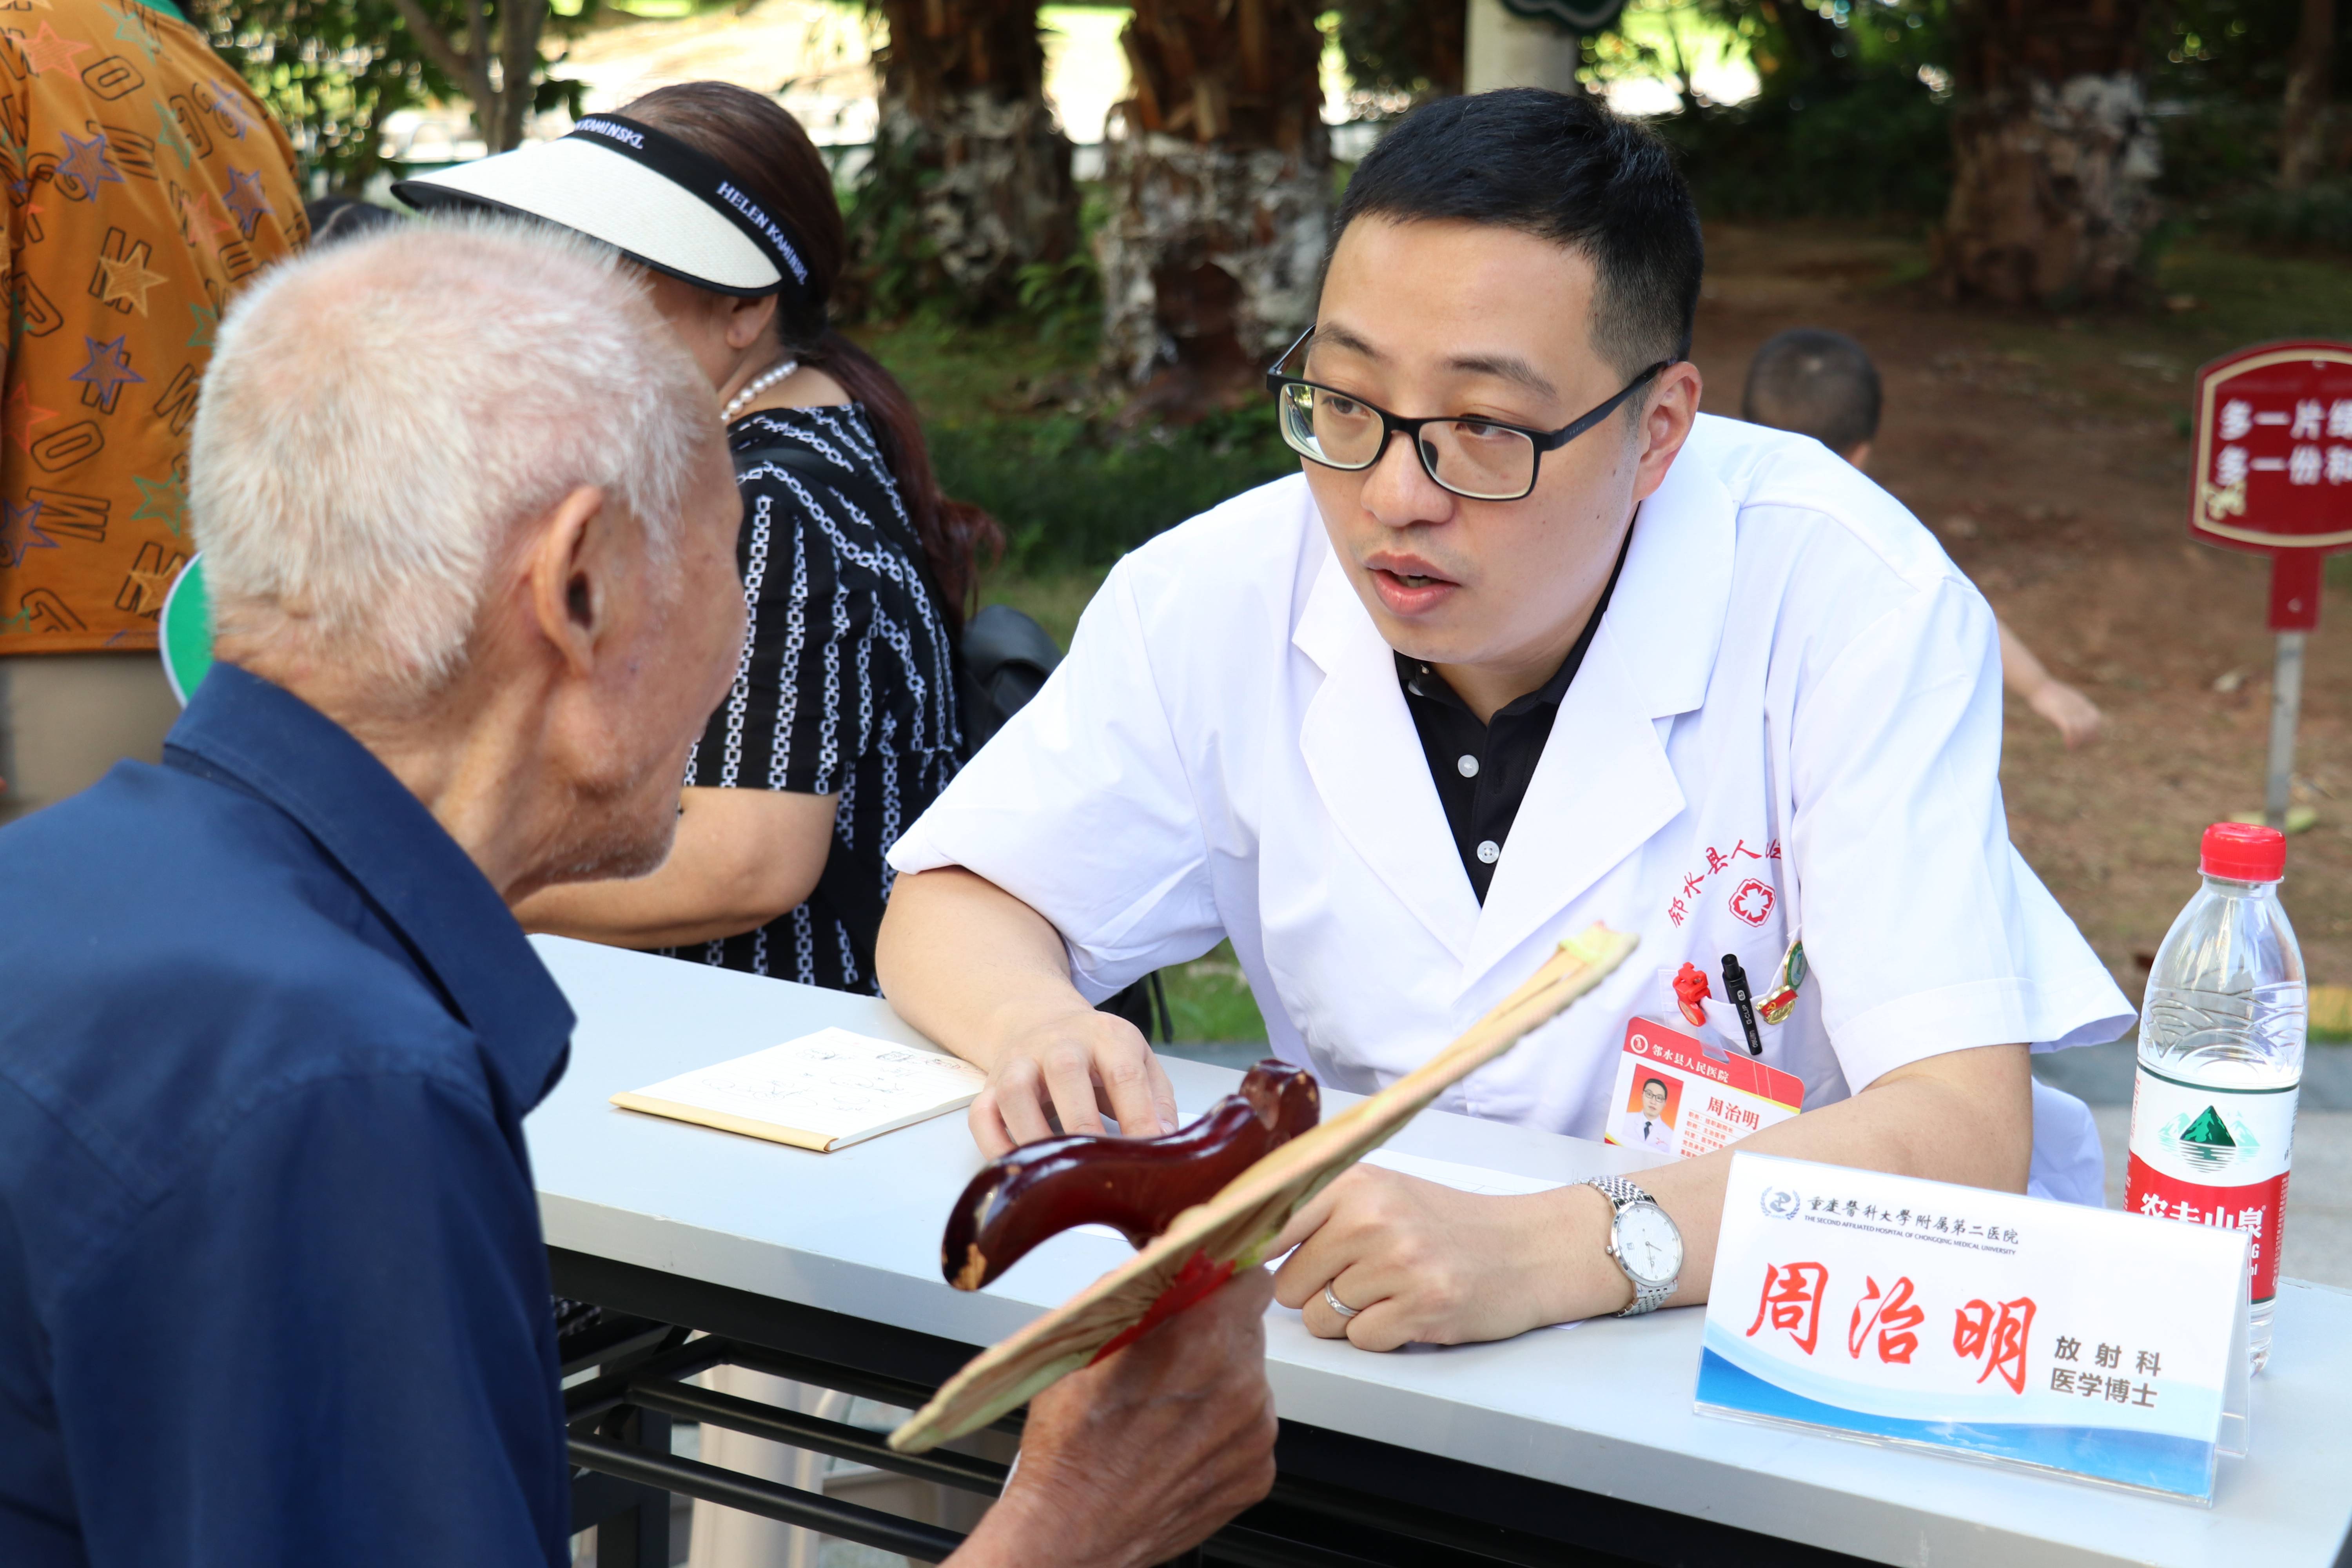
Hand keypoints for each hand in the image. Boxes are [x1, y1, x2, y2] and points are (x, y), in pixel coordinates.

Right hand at [958, 1267, 1277, 1567]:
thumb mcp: (1088, 1342)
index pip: (1252, 1277)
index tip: (1207, 1285)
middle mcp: (1242, 1385)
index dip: (1225, 1278)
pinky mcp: (1258, 1474)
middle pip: (1248, 1329)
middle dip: (1214, 1332)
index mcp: (1203, 1341)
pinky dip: (1221, 1429)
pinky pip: (1250, 1429)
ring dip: (1219, 1382)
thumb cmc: (1070, 1444)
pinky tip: (1177, 1443)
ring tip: (1166, 1410)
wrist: (1070, 1533)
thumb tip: (1165, 1252)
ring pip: (1250, 1380)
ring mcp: (1255, 1435)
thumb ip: (1136, 1287)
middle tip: (1169, 1357)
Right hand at [967, 1003, 1178, 1156]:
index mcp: (1106, 1036)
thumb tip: (1166, 1142)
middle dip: (1083, 1125)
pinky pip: (983, 1116)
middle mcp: (1059, 1043)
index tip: (1148, 1153)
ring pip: (1015, 1093)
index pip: (1124, 1074)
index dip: (1138, 1116)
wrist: (1040, 1021)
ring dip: (1034, 1135)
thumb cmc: (1097, 1052)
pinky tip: (1018, 1169)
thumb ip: (1156, 1098)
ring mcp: (1019, 1062)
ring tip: (1056, 1171)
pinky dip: (994, 1146)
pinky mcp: (990, 1085)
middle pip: (1066, 1073)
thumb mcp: (1138, 1058)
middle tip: (1100, 1168)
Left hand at [1270, 1167, 1630, 1348]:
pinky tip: (1409, 1310)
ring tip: (1389, 1292)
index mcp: (1353, 1183)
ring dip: (1348, 1317)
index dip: (1254, 1254)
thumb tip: (1242, 1244)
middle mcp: (1372, 1218)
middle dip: (1315, 1291)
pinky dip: (1380, 1335)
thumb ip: (1315, 1212)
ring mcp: (1399, 1264)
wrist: (1527, 1249)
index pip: (1268, 1224)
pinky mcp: (1423, 1308)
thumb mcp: (1380, 1194)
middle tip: (1360, 1277)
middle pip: (1288, 1284)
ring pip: (1321, 1318)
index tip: (1247, 1265)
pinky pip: (1361, 1340)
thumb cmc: (1447, 1225)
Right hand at [2027, 678, 2101, 747]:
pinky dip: (2071, 739)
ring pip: (2082, 729)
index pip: (2097, 719)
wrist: (2035, 684)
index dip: (2094, 730)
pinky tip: (2068, 745)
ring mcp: (2069, 710)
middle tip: (2078, 746)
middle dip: (2087, 739)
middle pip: (2091, 726)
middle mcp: (2079, 707)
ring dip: (2079, 741)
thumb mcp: (2063, 697)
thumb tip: (2071, 712)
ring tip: (2073, 748)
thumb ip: (2069, 704)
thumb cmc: (2046, 692)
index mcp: (2082, 702)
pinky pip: (2069, 728)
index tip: (2086, 739)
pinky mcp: (2058, 714)